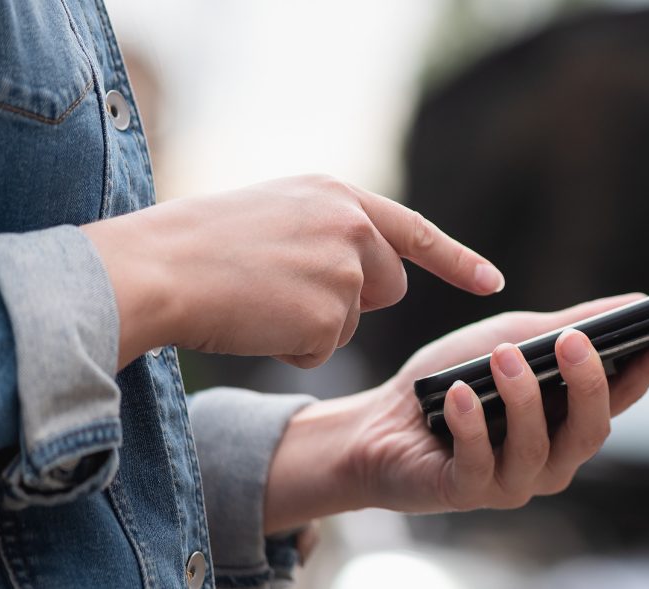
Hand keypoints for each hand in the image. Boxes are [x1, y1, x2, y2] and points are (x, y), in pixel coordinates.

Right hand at [81, 174, 503, 368]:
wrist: (156, 269)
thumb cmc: (199, 245)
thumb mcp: (276, 214)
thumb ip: (329, 233)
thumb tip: (366, 277)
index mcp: (336, 195)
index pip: (413, 230)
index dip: (457, 260)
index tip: (491, 283)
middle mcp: (351, 226)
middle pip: (388, 286)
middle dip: (354, 302)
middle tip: (289, 293)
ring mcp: (343, 270)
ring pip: (350, 322)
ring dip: (312, 325)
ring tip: (258, 300)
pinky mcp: (329, 315)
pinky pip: (321, 351)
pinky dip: (290, 349)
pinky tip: (254, 322)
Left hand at [262, 294, 648, 532]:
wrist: (380, 422)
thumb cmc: (453, 381)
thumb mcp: (511, 340)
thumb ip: (568, 326)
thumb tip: (635, 304)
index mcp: (567, 421)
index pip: (621, 398)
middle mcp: (550, 458)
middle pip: (590, 431)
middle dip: (587, 385)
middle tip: (575, 342)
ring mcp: (511, 481)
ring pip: (538, 448)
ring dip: (523, 400)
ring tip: (504, 358)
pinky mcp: (466, 492)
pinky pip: (479, 464)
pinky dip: (472, 428)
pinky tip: (462, 396)